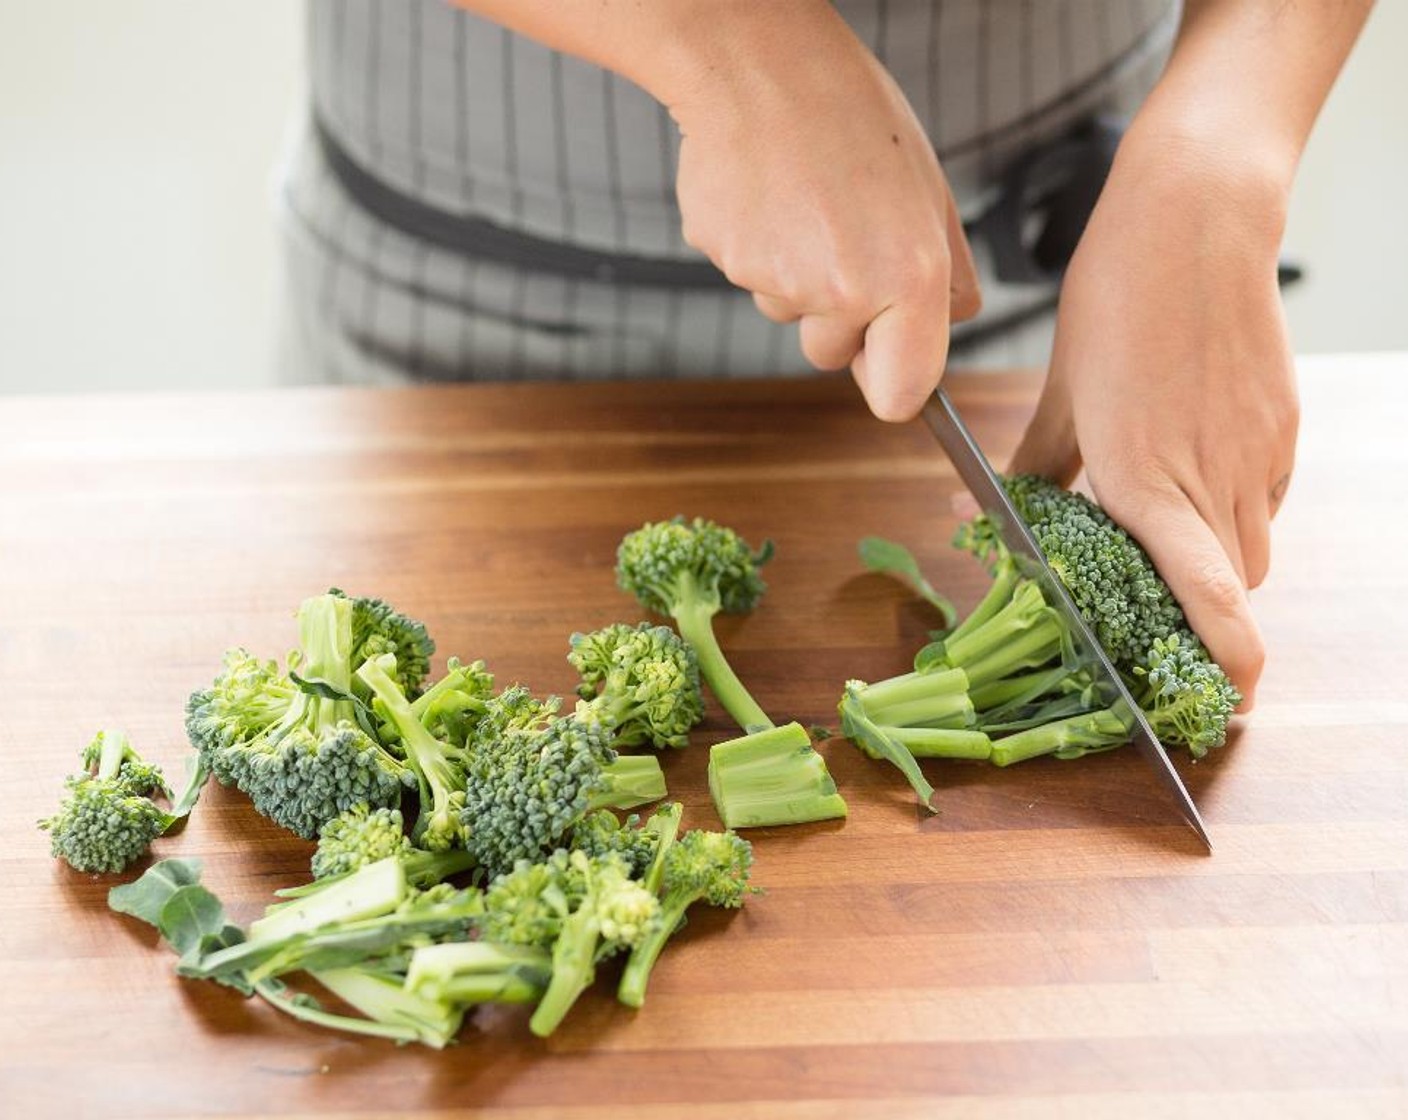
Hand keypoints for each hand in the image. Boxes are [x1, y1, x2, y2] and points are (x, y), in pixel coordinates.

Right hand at [663, 3, 979, 419]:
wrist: (761, 66)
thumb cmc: (852, 117)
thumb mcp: (930, 190)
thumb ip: (948, 273)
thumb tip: (953, 323)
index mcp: (907, 277)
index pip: (900, 396)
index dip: (893, 383)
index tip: (886, 360)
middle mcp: (843, 290)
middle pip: (833, 357)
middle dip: (837, 318)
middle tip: (841, 237)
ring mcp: (777, 281)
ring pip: (789, 315)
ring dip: (796, 277)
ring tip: (804, 202)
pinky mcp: (727, 262)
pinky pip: (749, 279)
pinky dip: (758, 248)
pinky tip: (769, 196)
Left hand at [1010, 133, 1298, 705]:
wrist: (1196, 222)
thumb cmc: (1115, 300)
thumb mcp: (1061, 391)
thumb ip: (1044, 463)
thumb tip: (1014, 506)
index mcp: (1146, 479)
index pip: (1210, 594)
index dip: (1230, 656)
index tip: (1234, 697)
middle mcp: (1213, 477)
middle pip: (1233, 587)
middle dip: (1201, 611)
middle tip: (1159, 604)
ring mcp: (1259, 452)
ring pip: (1253, 547)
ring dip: (1217, 560)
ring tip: (1170, 522)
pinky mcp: (1283, 427)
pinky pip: (1266, 497)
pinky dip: (1233, 508)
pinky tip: (1194, 466)